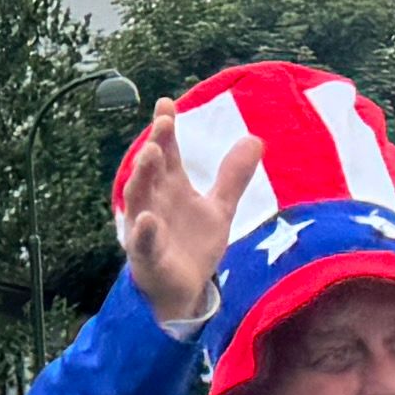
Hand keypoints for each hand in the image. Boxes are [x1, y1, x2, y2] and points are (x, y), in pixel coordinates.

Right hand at [112, 106, 226, 325]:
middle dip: (154, 146)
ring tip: (151, 154)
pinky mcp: (148, 257)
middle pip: (151, 170)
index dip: (164, 128)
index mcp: (170, 187)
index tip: (165, 103)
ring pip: (139, 199)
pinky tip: (149, 218)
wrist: (184, 291)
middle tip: (164, 123)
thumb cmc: (193, 245)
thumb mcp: (219, 208)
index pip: (165, 152)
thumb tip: (255, 139)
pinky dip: (144, 232)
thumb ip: (233, 176)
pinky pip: (143, 243)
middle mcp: (154, 203)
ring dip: (142, 177)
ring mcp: (147, 229)